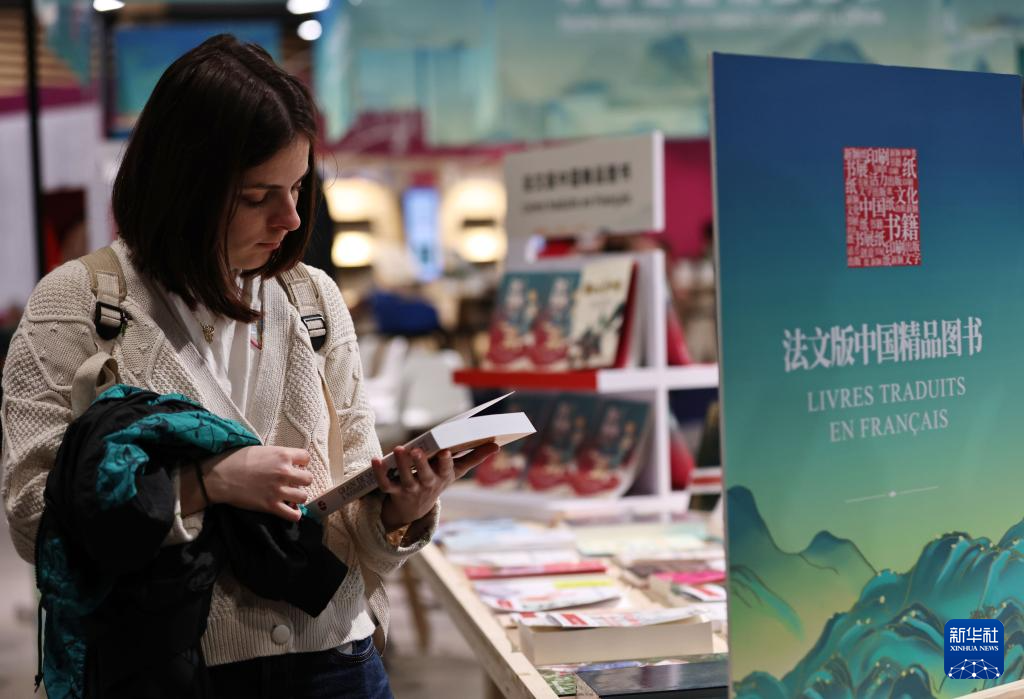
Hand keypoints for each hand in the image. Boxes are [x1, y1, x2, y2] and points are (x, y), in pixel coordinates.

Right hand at [202, 446, 313, 521]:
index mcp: (282, 455)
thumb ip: (277, 454)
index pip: (306, 458)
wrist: (219, 476)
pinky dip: (294, 514)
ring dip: (298, 496)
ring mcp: (279, 490)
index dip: (302, 462)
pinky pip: (293, 515)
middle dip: (302, 480)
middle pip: (309, 479)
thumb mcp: (261, 449)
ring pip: (304, 497)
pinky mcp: (271, 506)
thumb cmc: (236, 459)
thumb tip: (286, 459)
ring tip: (290, 495)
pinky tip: (290, 510)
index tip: (296, 466)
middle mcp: (285, 472)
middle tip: (293, 482)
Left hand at [375, 443, 499, 531]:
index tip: (444, 451)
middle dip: (421, 464)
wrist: (414, 509)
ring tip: (399, 449)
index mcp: (443, 477)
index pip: (446, 470)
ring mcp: (410, 489)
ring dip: (401, 464)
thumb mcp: (455, 472)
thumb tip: (496, 445)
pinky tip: (375, 460)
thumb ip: (474, 457)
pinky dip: (379, 473)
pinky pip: (385, 483)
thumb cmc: (437, 481)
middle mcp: (427, 484)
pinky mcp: (394, 492)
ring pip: (405, 479)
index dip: (444, 462)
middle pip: (424, 475)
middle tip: (417, 450)